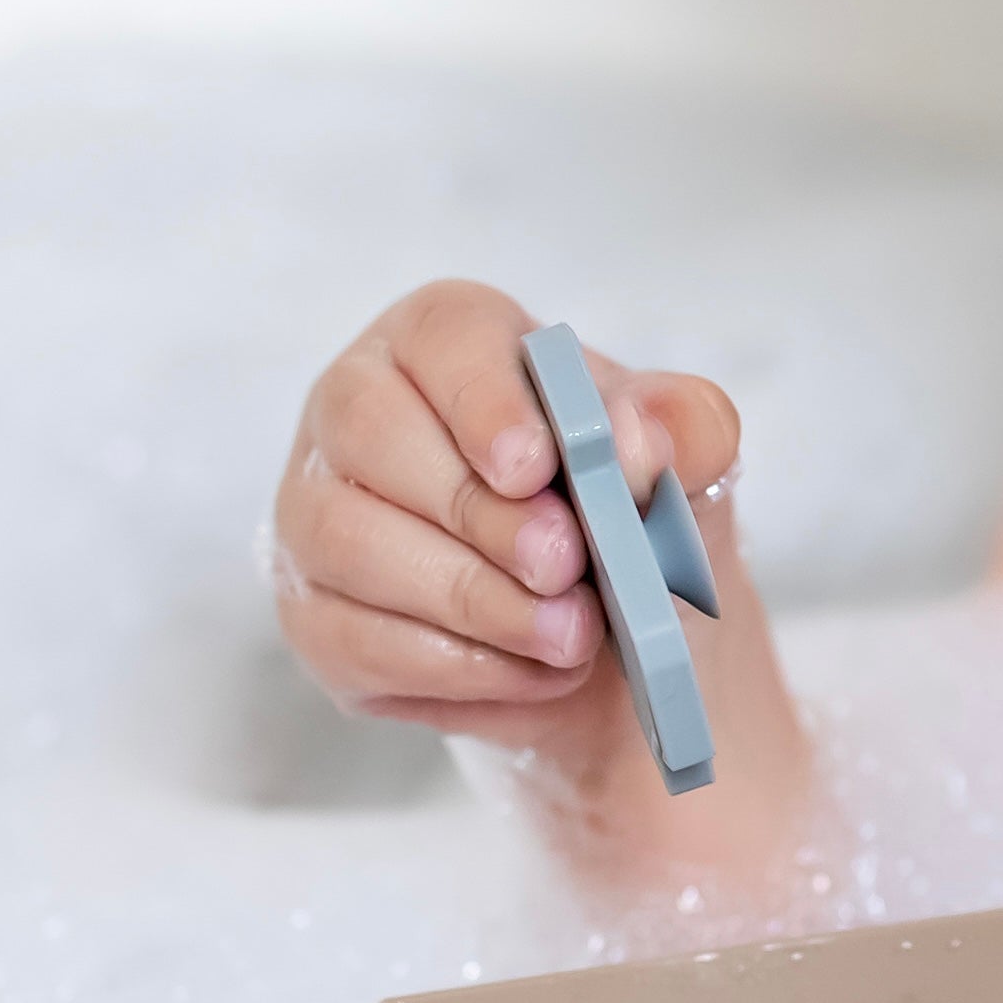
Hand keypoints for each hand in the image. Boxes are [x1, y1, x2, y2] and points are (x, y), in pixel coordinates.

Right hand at [266, 279, 743, 797]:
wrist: (618, 631)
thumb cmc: (633, 513)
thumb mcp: (689, 464)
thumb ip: (686, 432)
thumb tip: (640, 435)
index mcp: (450, 340)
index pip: (441, 334)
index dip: (482, 397)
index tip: (535, 465)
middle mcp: (359, 410)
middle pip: (370, 431)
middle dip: (477, 510)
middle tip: (566, 565)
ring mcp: (318, 511)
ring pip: (347, 541)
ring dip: (470, 599)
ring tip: (570, 634)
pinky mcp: (313, 612)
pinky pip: (348, 637)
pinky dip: (452, 664)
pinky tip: (530, 669)